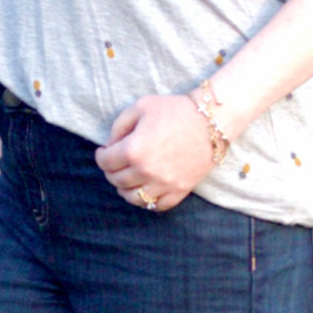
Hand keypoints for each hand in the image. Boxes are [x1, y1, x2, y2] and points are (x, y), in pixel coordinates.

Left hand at [95, 93, 214, 211]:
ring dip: (125, 190)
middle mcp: (146, 171)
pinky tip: (146, 189)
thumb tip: (111, 146)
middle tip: (115, 163)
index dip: (101, 156)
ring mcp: (164, 184)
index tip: (104, 151)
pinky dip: (148, 201)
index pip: (105, 162)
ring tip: (128, 179)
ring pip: (134, 198)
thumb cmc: (175, 110)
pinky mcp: (180, 190)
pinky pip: (157, 205)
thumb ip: (119, 126)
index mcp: (134, 150)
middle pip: (117, 181)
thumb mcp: (141, 107)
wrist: (211, 121)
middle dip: (111, 171)